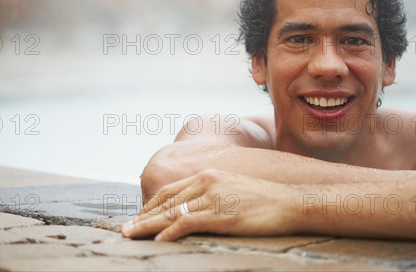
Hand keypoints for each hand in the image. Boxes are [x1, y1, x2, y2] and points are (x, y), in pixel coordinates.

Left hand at [121, 169, 298, 240]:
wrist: (290, 202)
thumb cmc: (263, 199)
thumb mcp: (232, 189)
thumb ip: (211, 194)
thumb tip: (193, 209)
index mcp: (208, 175)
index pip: (171, 191)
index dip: (151, 205)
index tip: (138, 218)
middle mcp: (207, 182)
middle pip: (166, 202)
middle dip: (143, 217)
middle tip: (125, 230)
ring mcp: (214, 198)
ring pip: (173, 212)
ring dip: (148, 226)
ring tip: (131, 236)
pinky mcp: (223, 215)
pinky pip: (189, 223)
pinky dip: (171, 232)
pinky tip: (159, 240)